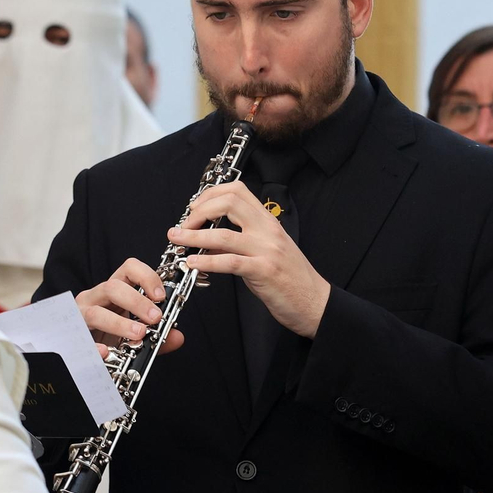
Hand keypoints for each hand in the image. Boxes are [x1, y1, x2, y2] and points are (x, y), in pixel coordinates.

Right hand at [74, 257, 184, 359]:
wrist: (83, 351)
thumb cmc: (109, 335)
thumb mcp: (136, 333)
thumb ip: (158, 336)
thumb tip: (177, 337)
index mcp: (114, 289)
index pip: (128, 269)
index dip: (146, 277)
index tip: (161, 296)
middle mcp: (95, 297)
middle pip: (113, 288)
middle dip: (137, 302)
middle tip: (155, 318)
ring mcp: (81, 315)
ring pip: (97, 312)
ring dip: (120, 323)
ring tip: (139, 334)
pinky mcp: (72, 335)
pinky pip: (82, 340)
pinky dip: (94, 347)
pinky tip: (105, 353)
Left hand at [170, 182, 330, 339]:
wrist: (315, 302)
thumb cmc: (290, 277)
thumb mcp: (267, 249)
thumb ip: (242, 240)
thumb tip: (209, 240)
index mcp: (268, 220)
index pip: (237, 191)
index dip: (210, 195)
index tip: (194, 208)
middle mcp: (267, 229)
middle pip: (228, 203)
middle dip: (198, 212)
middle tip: (183, 226)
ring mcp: (267, 249)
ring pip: (222, 234)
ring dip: (193, 237)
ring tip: (176, 240)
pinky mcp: (264, 271)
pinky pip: (229, 262)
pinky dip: (206, 262)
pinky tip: (193, 265)